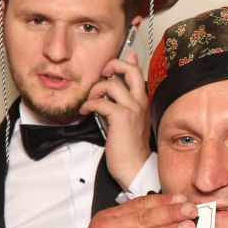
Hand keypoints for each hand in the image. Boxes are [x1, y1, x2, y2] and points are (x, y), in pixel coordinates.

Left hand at [80, 50, 151, 188]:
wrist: (134, 167)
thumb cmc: (127, 145)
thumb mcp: (125, 119)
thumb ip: (119, 102)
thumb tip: (111, 86)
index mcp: (143, 100)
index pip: (137, 72)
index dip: (125, 61)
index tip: (110, 64)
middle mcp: (141, 101)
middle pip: (130, 69)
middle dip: (112, 65)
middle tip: (101, 74)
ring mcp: (133, 109)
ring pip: (111, 84)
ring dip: (94, 90)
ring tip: (89, 102)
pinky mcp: (122, 118)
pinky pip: (101, 102)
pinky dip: (89, 104)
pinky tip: (85, 111)